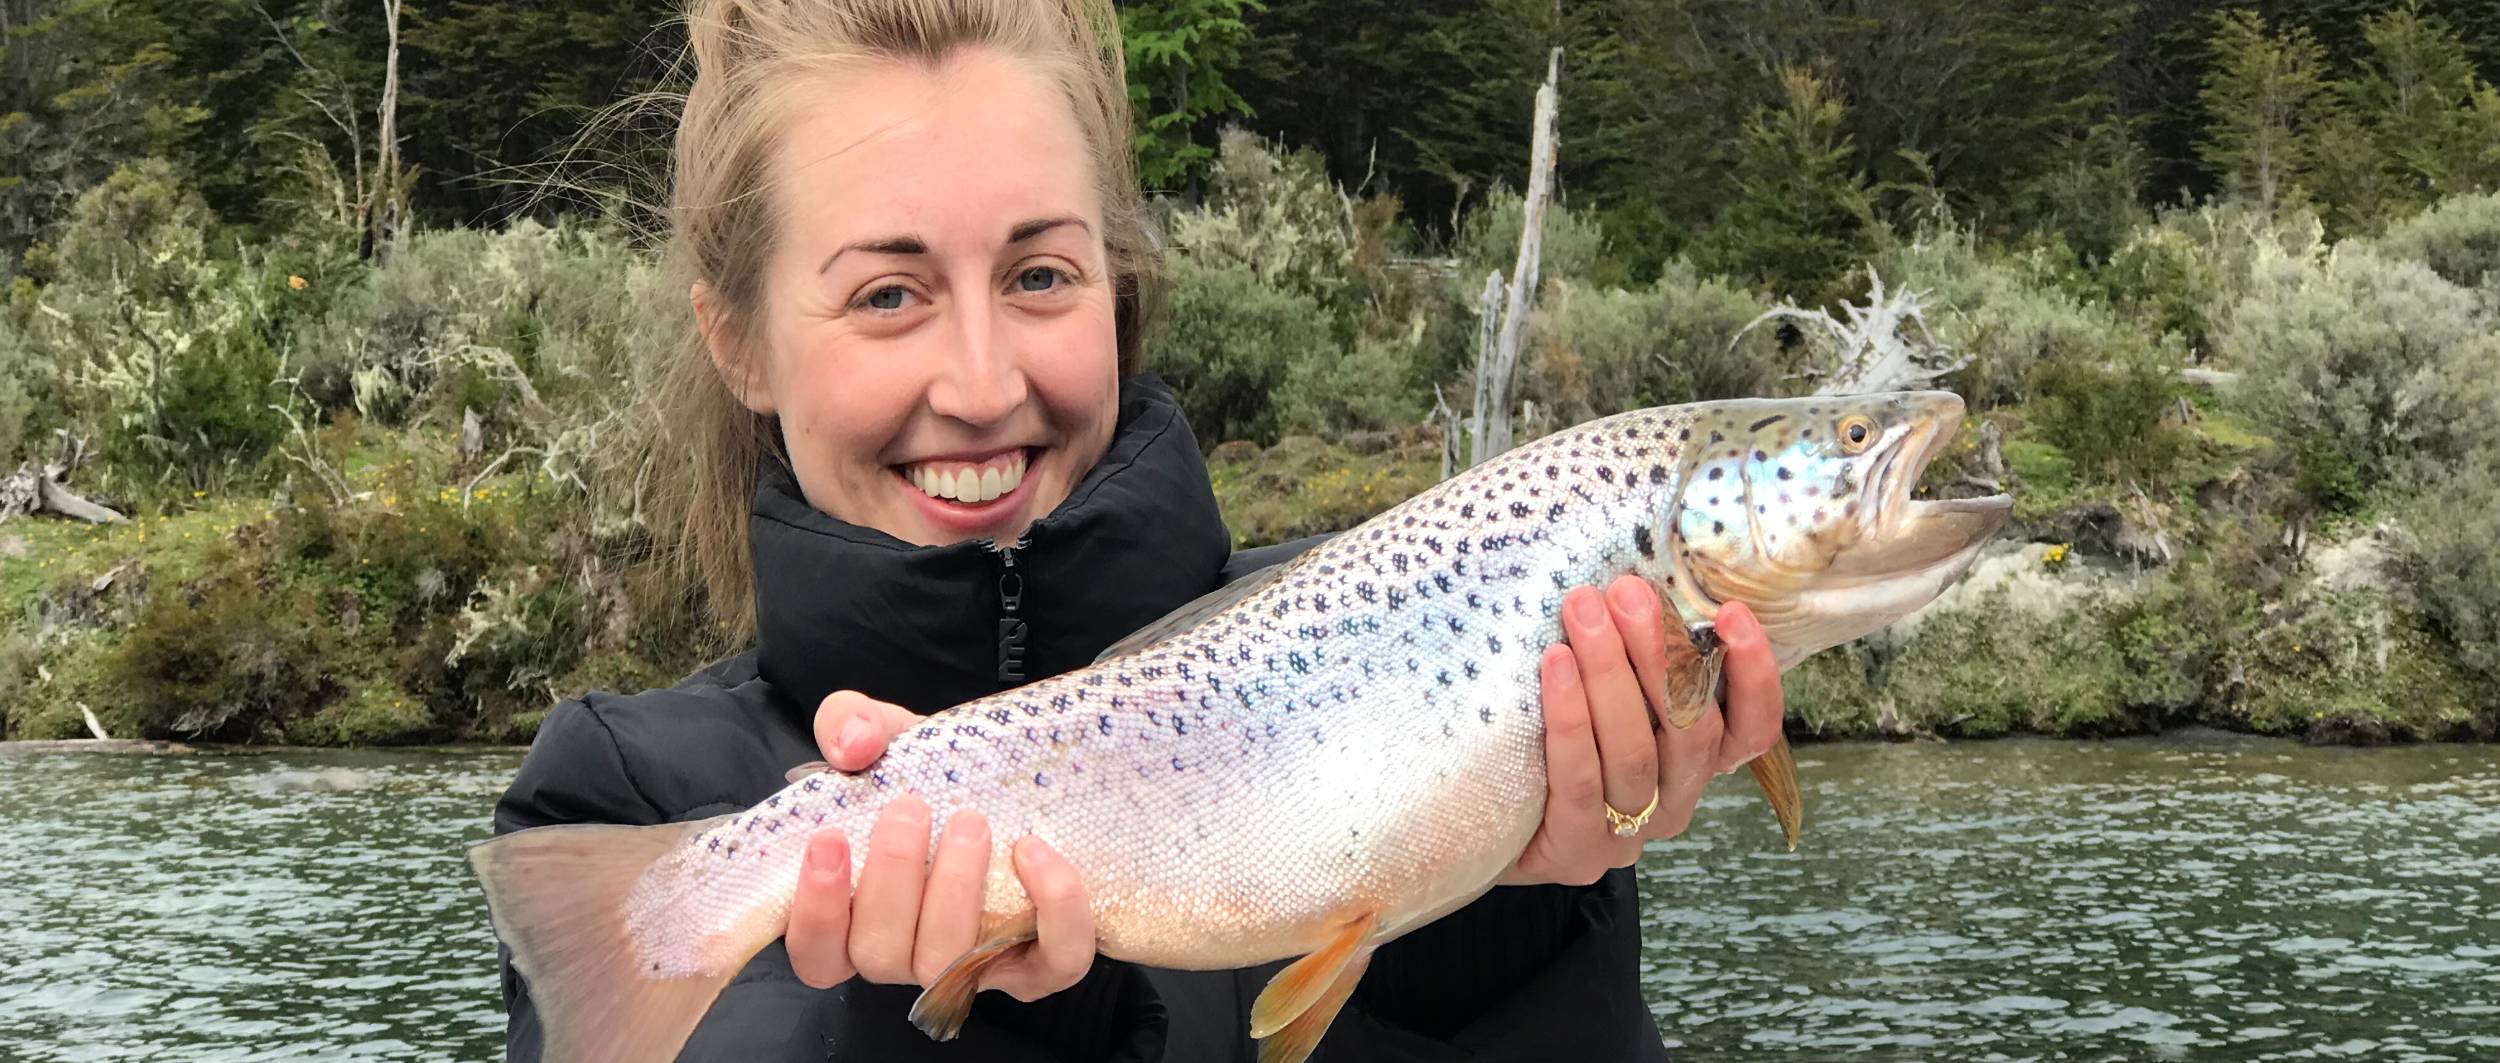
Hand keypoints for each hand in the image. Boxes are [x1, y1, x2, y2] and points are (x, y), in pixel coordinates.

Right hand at [784, 691, 1096, 1000]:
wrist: (999, 774)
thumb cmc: (922, 772)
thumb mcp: (877, 735)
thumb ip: (847, 725)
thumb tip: (854, 745)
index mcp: (851, 920)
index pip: (815, 953)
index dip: (814, 910)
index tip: (828, 838)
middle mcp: (905, 954)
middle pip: (880, 954)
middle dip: (894, 877)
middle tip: (911, 806)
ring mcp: (969, 966)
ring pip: (950, 961)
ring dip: (956, 889)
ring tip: (969, 822)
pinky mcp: (1039, 963)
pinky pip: (1053, 961)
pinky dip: (1052, 910)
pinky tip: (1035, 852)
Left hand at [1499, 579, 1783, 885]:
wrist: (1477, 823)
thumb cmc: (1546, 739)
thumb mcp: (1603, 693)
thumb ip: (1634, 656)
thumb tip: (1634, 578)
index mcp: (1696, 765)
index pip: (1752, 731)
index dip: (1754, 676)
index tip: (1732, 613)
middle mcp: (1674, 802)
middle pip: (1691, 731)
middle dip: (1661, 653)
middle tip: (1628, 593)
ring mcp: (1628, 836)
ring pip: (1636, 753)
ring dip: (1611, 674)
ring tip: (1584, 612)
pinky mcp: (1577, 854)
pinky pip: (1581, 781)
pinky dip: (1571, 718)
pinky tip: (1554, 664)